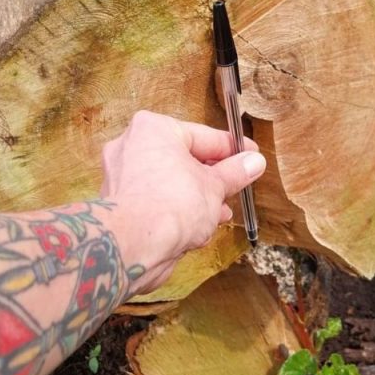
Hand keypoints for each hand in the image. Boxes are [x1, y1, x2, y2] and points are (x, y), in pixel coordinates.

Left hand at [100, 110, 265, 291]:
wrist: (135, 246)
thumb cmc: (171, 205)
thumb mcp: (216, 186)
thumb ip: (235, 172)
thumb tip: (254, 162)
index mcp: (153, 128)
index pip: (203, 136)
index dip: (232, 149)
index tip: (251, 155)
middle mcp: (131, 146)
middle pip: (184, 158)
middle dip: (212, 177)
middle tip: (237, 185)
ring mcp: (122, 176)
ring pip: (170, 181)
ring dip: (198, 196)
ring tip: (222, 211)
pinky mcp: (120, 204)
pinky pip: (157, 200)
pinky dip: (177, 209)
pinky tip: (199, 226)